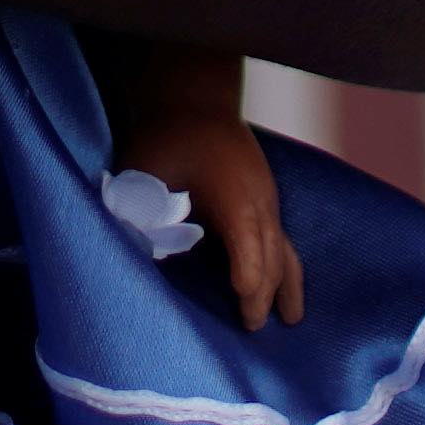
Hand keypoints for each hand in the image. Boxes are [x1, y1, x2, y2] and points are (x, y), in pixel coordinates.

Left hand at [121, 99, 304, 330]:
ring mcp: (266, 198)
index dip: (248, 278)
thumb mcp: (144, 173)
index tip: (246, 307)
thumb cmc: (167, 136)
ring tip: (292, 318)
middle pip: (271, 256)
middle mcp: (259, 200)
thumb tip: (132, 254)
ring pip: (284, 249)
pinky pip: (280, 237)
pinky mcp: (264, 197)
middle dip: (265, 293)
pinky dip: (283, 265)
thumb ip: (139, 214)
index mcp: (234, 196)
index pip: (249, 246)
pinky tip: (282, 284)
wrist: (193, 97)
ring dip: (286, 284)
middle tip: (252, 327)